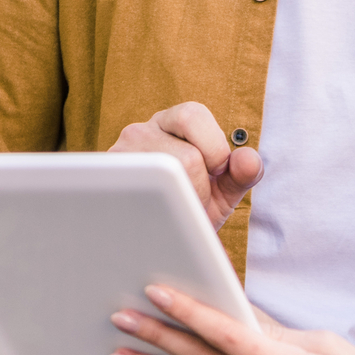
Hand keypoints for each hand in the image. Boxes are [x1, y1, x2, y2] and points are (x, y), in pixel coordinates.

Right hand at [110, 103, 262, 228]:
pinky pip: (136, 196)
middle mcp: (141, 132)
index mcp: (171, 122)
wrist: (155, 240)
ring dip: (178, 203)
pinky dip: (157, 212)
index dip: (214, 148)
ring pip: (161, 177)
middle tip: (194, 203)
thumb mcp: (221, 191)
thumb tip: (248, 160)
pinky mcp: (105, 183)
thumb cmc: (191, 208)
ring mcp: (119, 157)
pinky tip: (159, 217)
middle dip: (200, 187)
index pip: (193, 115)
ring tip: (176, 212)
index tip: (215, 173)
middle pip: (185, 156)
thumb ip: (242, 173)